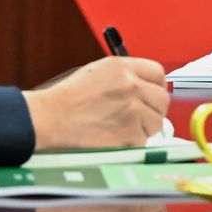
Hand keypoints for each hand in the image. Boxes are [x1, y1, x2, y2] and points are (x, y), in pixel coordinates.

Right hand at [24, 56, 168, 149]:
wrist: (49, 119)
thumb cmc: (67, 99)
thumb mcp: (97, 72)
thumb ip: (125, 76)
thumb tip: (146, 86)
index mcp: (123, 67)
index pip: (158, 73)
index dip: (156, 86)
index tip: (152, 95)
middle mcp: (131, 85)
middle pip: (162, 99)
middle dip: (153, 110)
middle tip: (140, 117)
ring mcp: (133, 110)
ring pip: (156, 122)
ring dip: (144, 128)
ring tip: (121, 129)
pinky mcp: (130, 134)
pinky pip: (143, 141)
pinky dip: (132, 144)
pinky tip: (114, 139)